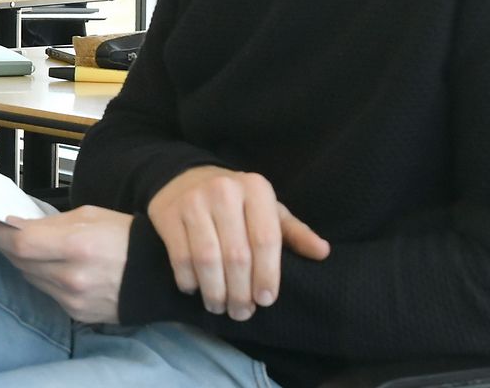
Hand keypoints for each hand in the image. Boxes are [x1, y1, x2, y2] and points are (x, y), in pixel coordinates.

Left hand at [0, 205, 130, 323]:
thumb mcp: (89, 216)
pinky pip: (46, 293)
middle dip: (6, 244)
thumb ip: (49, 222)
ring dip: (22, 262)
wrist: (158, 275)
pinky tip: (48, 265)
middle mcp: (72, 277)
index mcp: (76, 246)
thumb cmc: (127, 238)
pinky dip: (41, 277)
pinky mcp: (77, 314)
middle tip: (3, 231)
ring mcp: (73, 300)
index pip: (19, 244)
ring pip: (29, 278)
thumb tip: (17, 224)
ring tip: (27, 246)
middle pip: (19, 262)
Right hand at [146, 165, 329, 320]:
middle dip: (240, 292)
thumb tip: (322, 253)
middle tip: (241, 312)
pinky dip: (189, 280)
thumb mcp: (267, 210)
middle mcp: (224, 190)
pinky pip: (180, 257)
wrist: (183, 177)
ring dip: (215, 291)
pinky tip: (195, 289)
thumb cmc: (235, 202)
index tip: (266, 300)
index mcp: (256, 189)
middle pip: (237, 255)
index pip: (266, 240)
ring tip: (219, 306)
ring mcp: (192, 201)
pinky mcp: (167, 213)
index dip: (267, 275)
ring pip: (207, 259)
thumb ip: (293, 232)